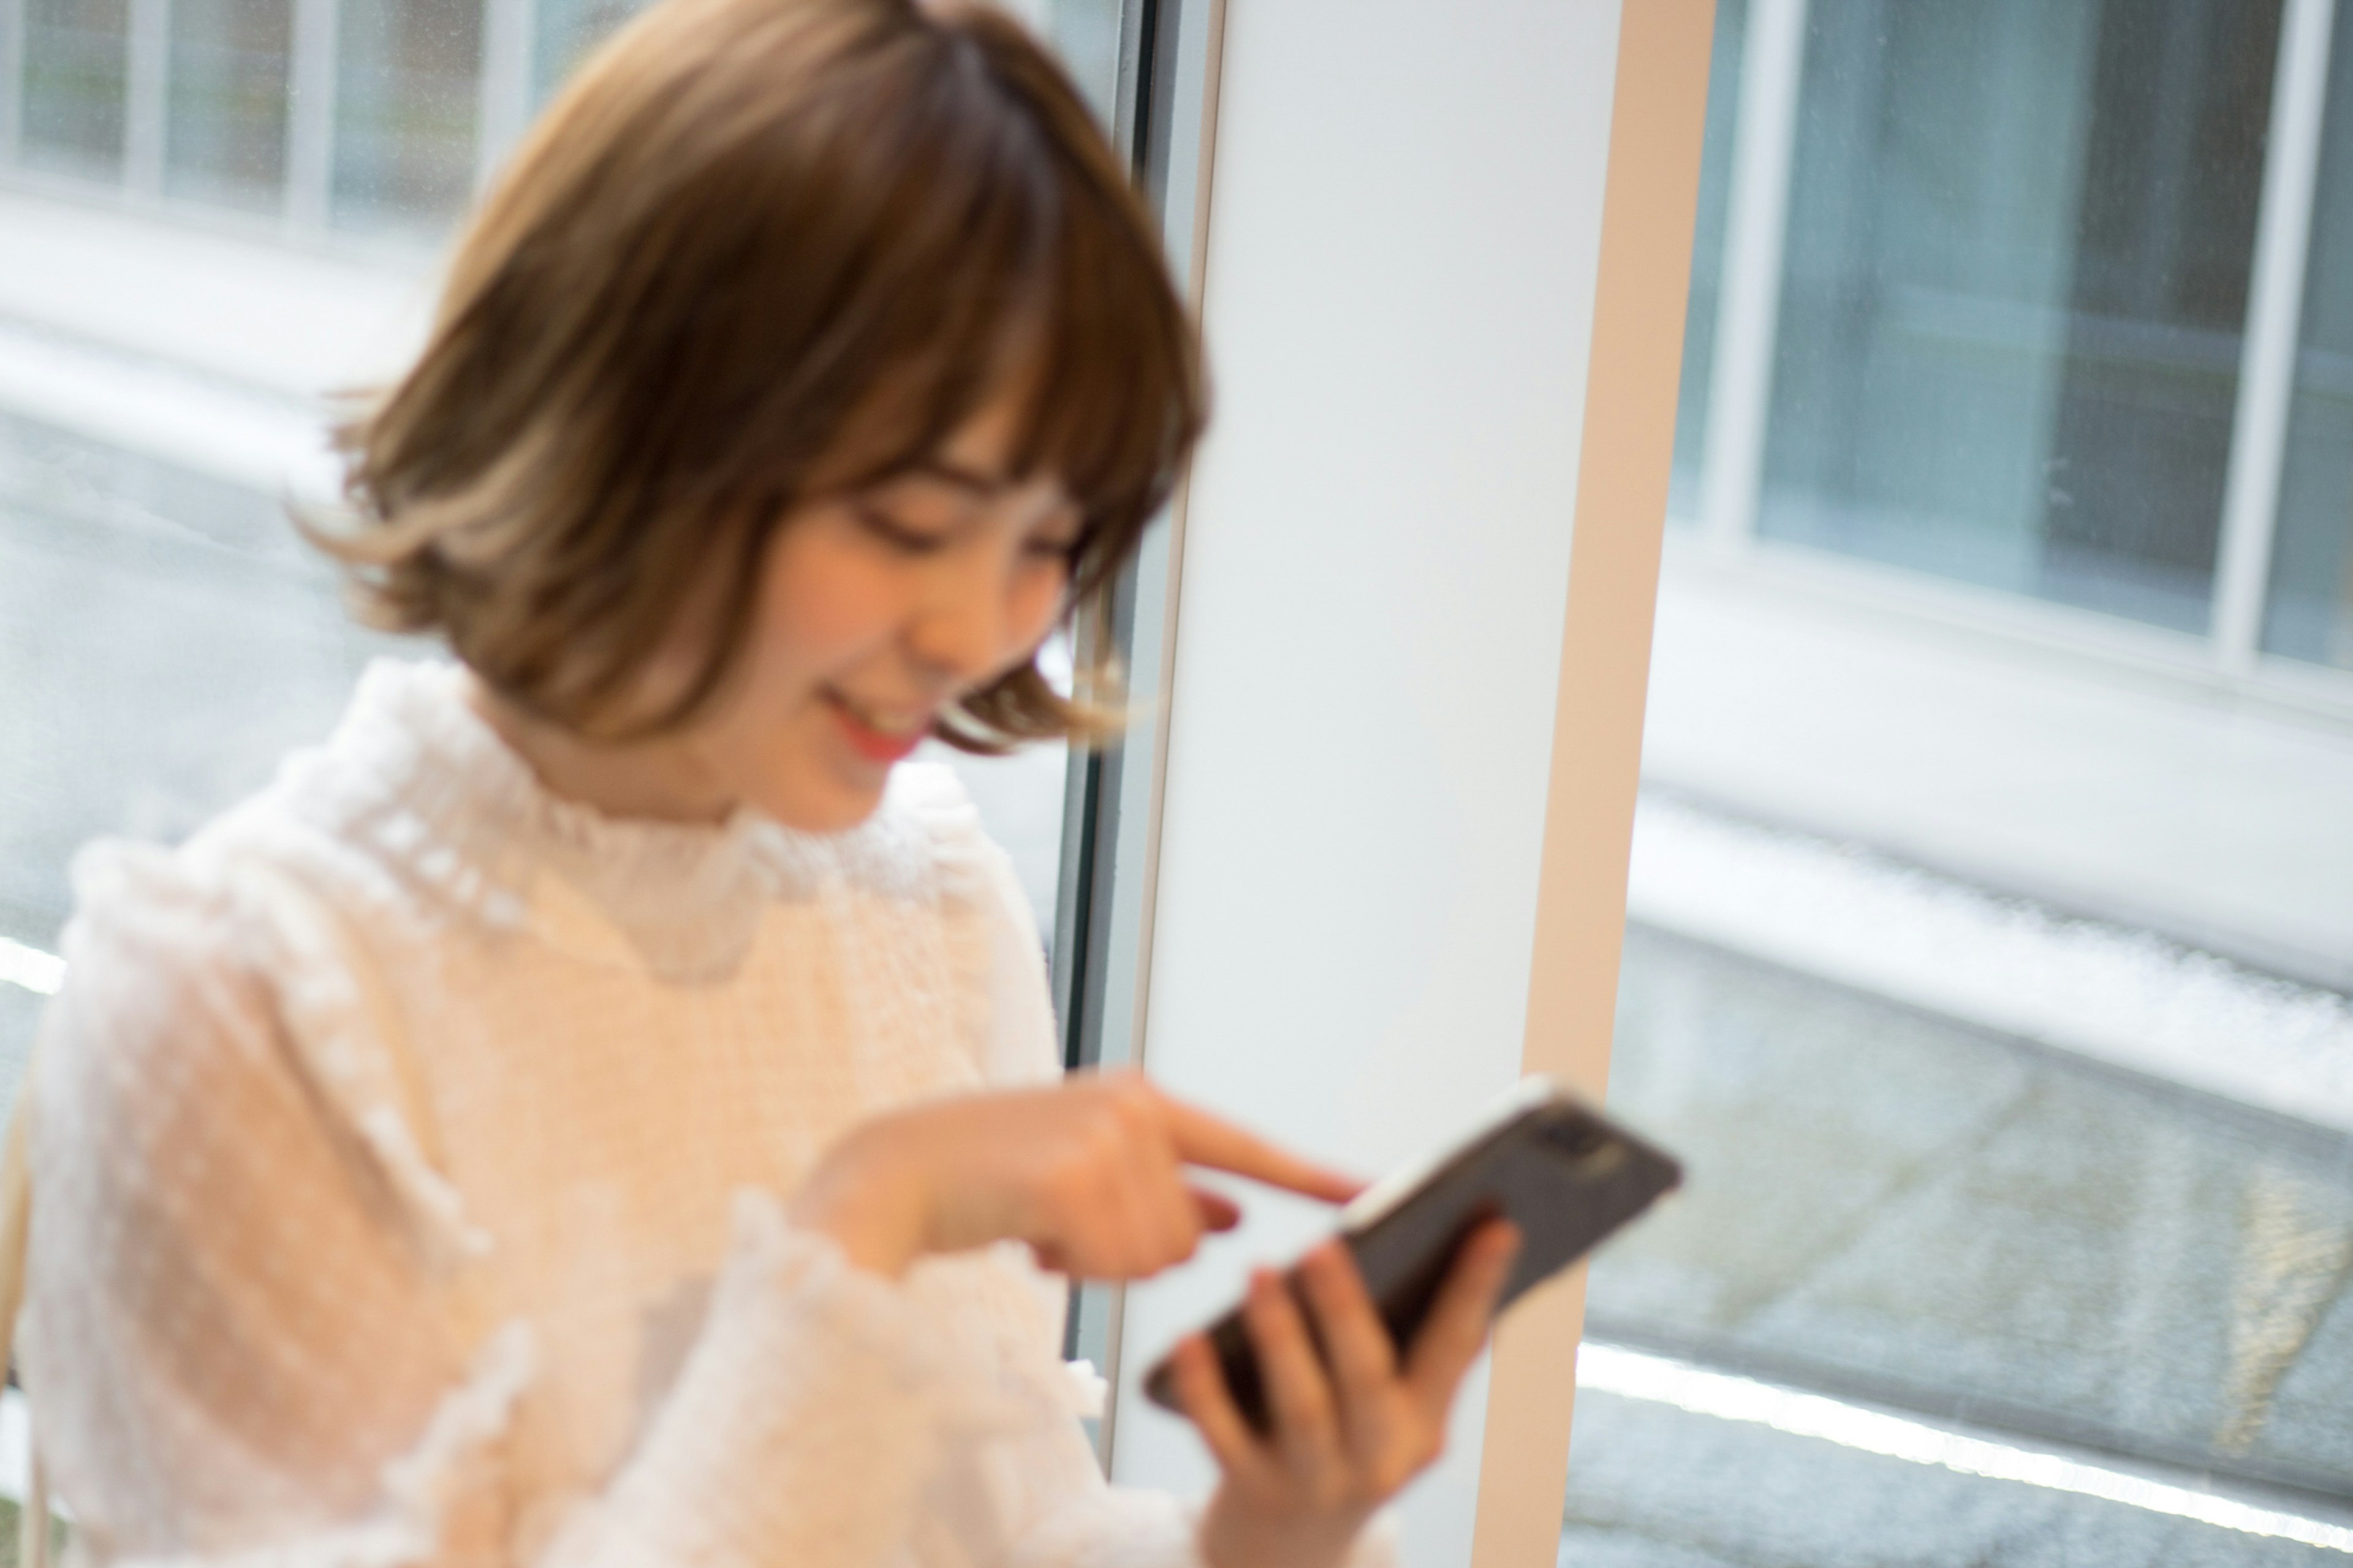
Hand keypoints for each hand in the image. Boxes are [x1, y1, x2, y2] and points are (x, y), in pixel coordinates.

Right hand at [789, 1072, 1361, 1278]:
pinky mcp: (1071, 1177)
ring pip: (1152, 1255)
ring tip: (1040, 1225)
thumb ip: (1164, 1191)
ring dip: (1097, 1261)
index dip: (1314, 1175)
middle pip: (1188, 1233)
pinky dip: (1070, 1268)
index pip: (1247, 1147)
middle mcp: (1134, 1108)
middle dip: (1129, 1250)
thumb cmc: (993, 1180)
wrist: (897, 1172)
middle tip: (1062, 1224)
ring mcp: (1104, 1139)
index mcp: (1144, 1099)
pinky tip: (1027, 1236)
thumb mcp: (1088, 1173)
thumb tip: (1233, 1219)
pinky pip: (1111, 1264)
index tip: (1380, 1192)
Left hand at [1175, 1220, 1521, 1567]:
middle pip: (1368, 1381)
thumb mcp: (1391, 1411)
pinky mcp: (1254, 1494)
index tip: (1497, 1226)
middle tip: (1324, 1244)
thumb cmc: (1343, 1444)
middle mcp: (1380, 1459)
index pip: (1458, 1348)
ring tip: (1260, 1271)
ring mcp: (1317, 1483)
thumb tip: (1420, 1243)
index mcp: (1425, 1425)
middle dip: (1346, 1312)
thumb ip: (1407, 1345)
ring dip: (1281, 1337)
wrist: (1289, 1554)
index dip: (1477, 1288)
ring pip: (1302, 1409)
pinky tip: (1187, 1338)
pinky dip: (1204, 1387)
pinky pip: (1224, 1437)